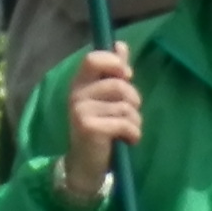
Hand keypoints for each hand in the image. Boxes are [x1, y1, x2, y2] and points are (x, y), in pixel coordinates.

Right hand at [55, 46, 141, 210]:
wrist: (84, 166)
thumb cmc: (99, 129)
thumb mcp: (105, 99)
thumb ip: (113, 73)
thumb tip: (121, 45)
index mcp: (79, 84)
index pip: (93, 59)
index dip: (114, 63)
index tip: (126, 75)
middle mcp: (76, 94)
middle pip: (118, 85)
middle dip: (134, 100)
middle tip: (130, 114)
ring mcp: (81, 111)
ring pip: (125, 107)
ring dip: (135, 121)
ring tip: (127, 131)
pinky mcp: (89, 128)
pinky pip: (125, 123)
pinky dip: (133, 134)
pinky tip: (127, 141)